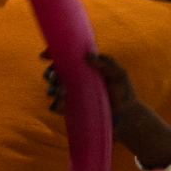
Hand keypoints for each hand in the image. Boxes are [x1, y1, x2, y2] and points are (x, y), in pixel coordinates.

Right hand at [45, 50, 170, 169]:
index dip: (52, 54)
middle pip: (54, 73)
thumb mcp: (119, 74)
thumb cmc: (123, 92)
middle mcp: (75, 80)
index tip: (44, 55)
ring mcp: (72, 95)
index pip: (66, 58)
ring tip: (62, 92)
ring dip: (52, 89)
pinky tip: (62, 104)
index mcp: (85, 67)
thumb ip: (107, 63)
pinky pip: (55, 106)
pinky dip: (55, 105)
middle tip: (55, 77)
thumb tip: (88, 54)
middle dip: (49, 73)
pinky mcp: (70, 109)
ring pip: (52, 89)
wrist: (125, 116)